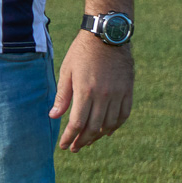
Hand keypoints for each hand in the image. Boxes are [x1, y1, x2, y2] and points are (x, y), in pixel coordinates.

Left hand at [50, 30, 133, 152]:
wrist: (107, 35)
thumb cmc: (82, 52)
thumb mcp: (67, 71)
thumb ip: (63, 96)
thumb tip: (53, 116)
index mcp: (85, 91)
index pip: (77, 123)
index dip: (69, 137)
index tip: (64, 145)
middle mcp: (103, 96)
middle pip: (93, 128)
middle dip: (82, 141)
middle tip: (74, 147)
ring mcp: (118, 94)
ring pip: (109, 125)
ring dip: (97, 136)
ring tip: (88, 141)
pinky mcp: (127, 91)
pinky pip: (123, 115)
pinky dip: (115, 126)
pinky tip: (107, 131)